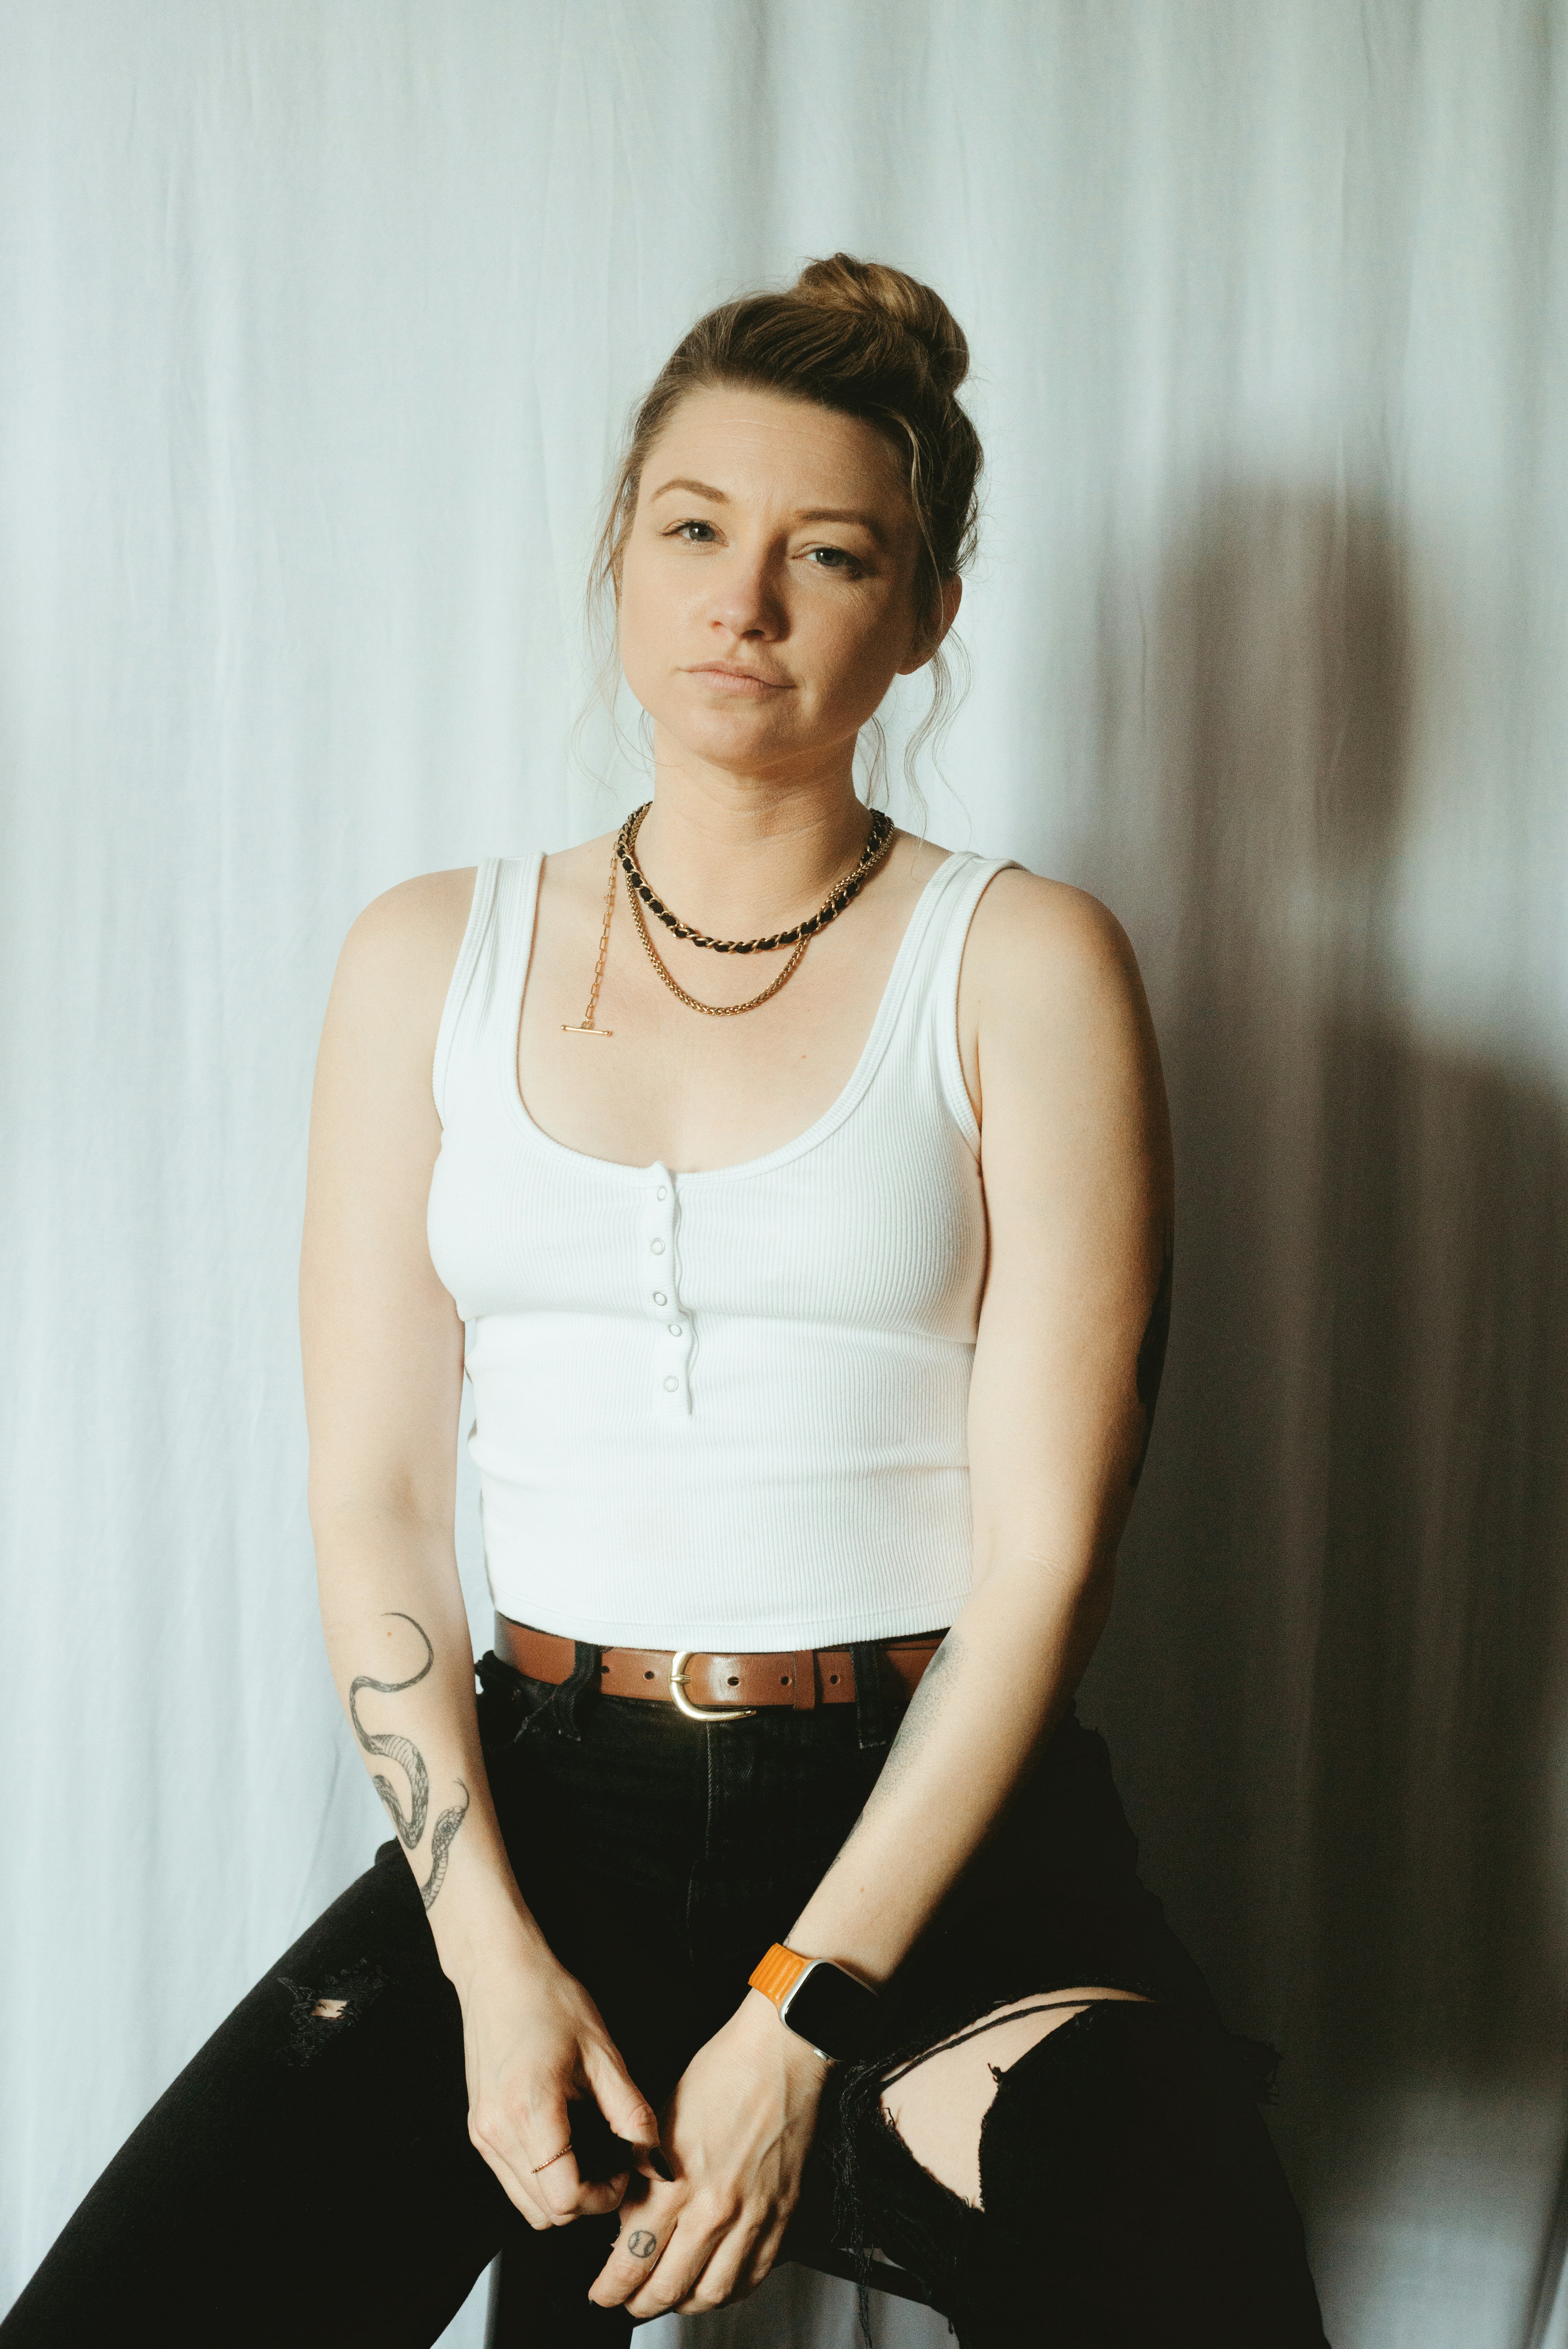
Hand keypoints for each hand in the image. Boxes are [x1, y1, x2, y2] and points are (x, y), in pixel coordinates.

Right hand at [454, 1937, 660, 2228]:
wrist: (497, 1969)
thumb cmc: (548, 1998)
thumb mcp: (602, 2053)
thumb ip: (632, 2113)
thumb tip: (658, 2162)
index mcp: (530, 2111)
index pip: (566, 2198)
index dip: (605, 2196)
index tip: (625, 2169)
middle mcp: (498, 2132)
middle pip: (546, 2212)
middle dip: (587, 2200)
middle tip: (613, 2163)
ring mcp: (483, 2134)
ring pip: (527, 2204)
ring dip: (563, 2193)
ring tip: (590, 2151)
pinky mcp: (479, 2129)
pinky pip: (513, 2179)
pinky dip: (542, 2177)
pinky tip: (564, 2141)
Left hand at [587, 1989, 828, 2318]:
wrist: (778, 2055)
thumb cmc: (720, 2075)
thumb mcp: (660, 2124)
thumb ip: (644, 2178)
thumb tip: (629, 2222)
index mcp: (675, 2183)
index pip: (632, 2261)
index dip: (611, 2288)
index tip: (603, 2291)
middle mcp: (713, 2209)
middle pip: (668, 2289)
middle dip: (640, 2303)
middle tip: (629, 2300)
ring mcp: (752, 2217)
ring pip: (711, 2294)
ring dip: (684, 2304)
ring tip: (671, 2296)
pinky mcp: (782, 2215)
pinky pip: (754, 2276)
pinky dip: (731, 2290)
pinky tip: (716, 2282)